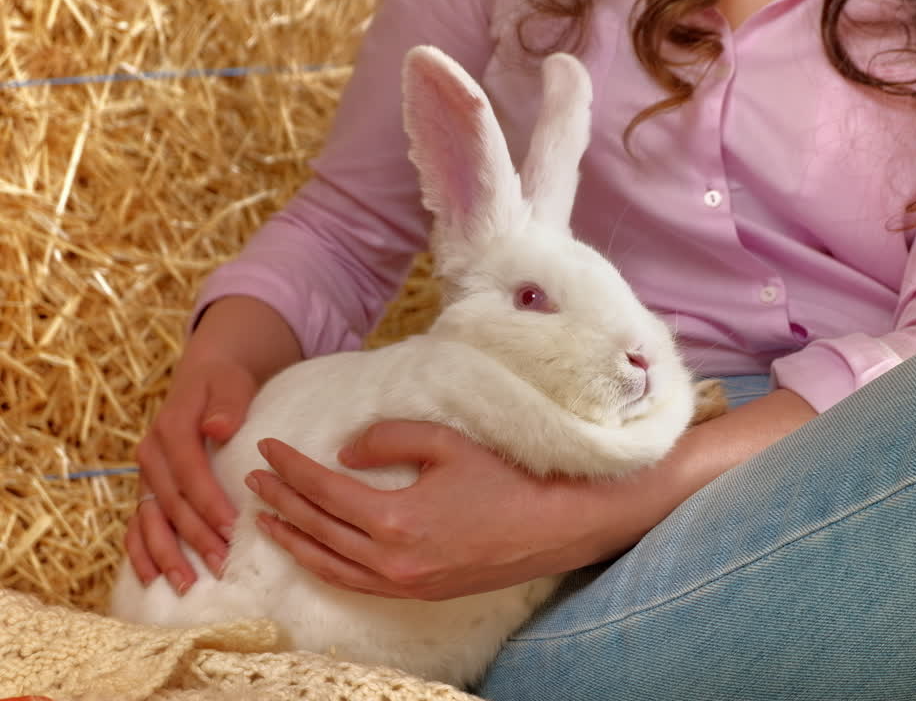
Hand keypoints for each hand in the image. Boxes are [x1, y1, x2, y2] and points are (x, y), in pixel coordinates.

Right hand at [126, 295, 300, 593]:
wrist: (203, 377)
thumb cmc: (224, 383)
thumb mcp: (231, 383)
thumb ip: (228, 404)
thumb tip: (218, 427)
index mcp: (172, 429)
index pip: (190, 473)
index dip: (209, 503)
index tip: (230, 530)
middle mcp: (151, 455)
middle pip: (172, 503)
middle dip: (195, 538)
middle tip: (220, 567)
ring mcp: (145, 474)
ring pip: (150, 520)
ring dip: (165, 554)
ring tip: (185, 585)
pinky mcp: (147, 489)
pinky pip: (137, 524)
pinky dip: (141, 552)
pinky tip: (151, 578)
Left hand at [247, 422, 606, 600]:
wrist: (548, 529)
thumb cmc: (502, 481)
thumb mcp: (445, 442)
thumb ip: (388, 438)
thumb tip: (344, 453)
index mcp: (395, 519)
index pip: (323, 491)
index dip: (291, 468)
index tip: (267, 448)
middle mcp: (390, 559)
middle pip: (317, 528)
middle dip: (280, 501)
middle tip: (252, 477)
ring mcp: (401, 581)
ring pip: (327, 563)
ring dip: (291, 539)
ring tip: (263, 518)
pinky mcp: (414, 591)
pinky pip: (352, 581)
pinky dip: (321, 565)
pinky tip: (309, 550)